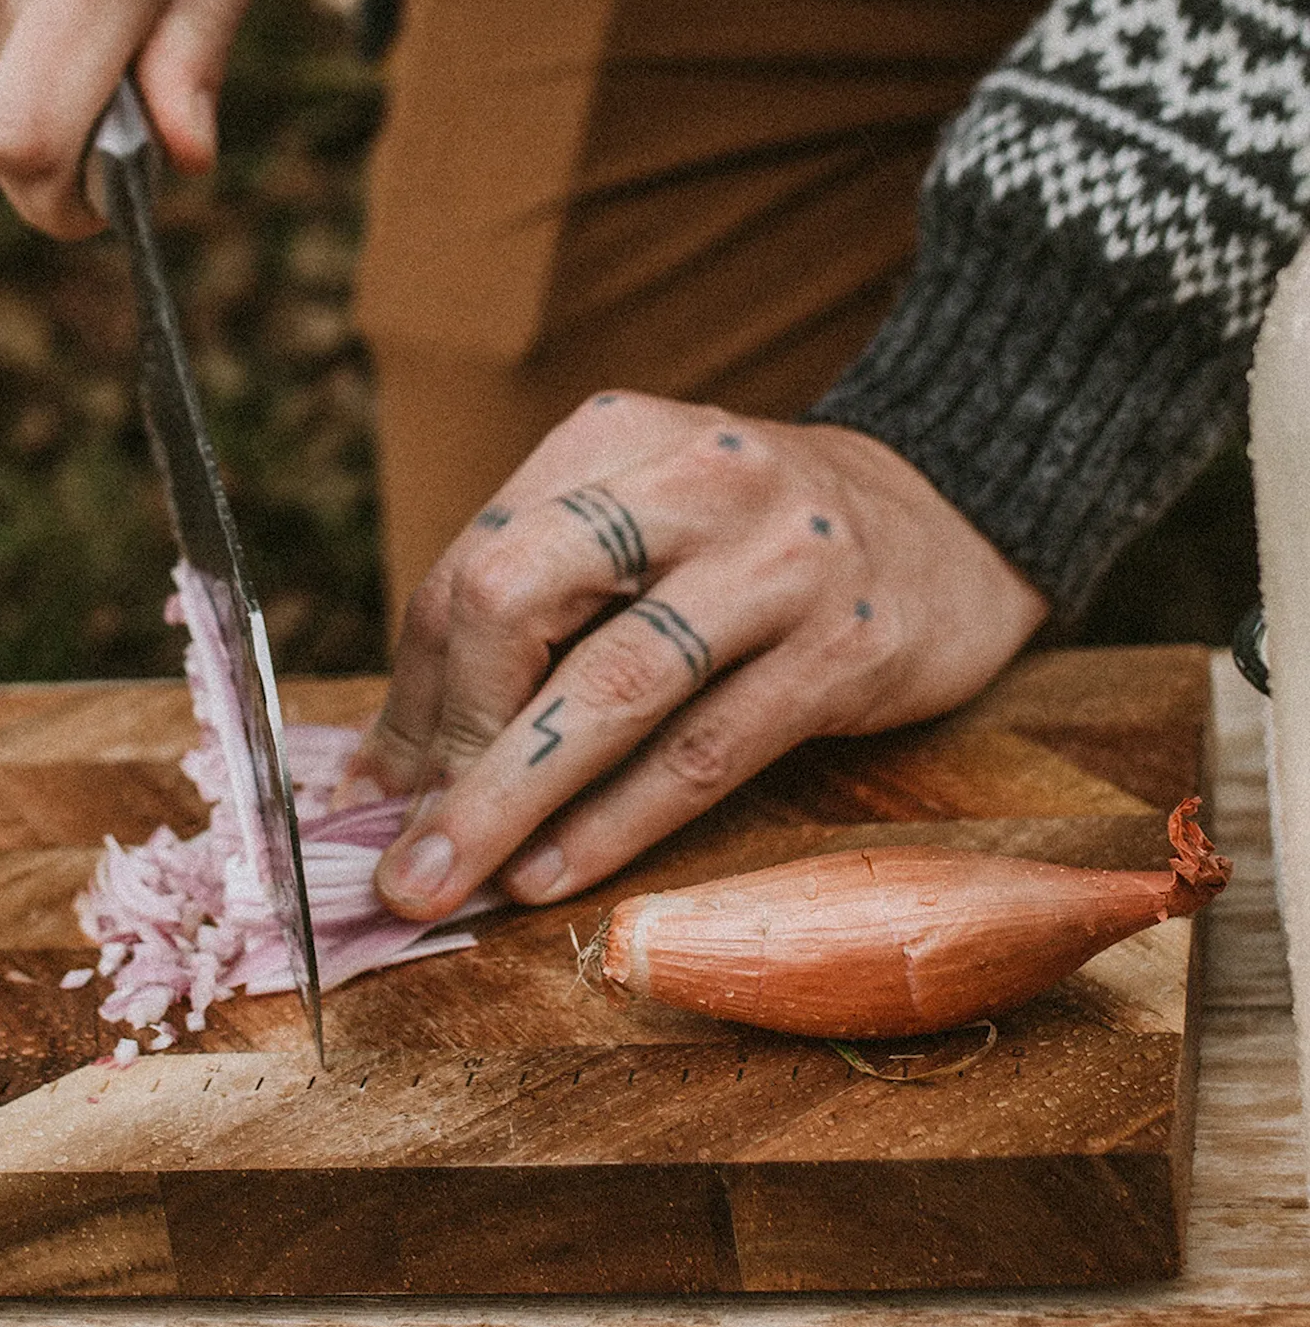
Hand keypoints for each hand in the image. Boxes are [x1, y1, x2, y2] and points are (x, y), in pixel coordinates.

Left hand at [357, 395, 1049, 920]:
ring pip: (609, 688)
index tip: (366, 799)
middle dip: (441, 743)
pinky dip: (617, 821)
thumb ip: (521, 634)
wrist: (960, 516)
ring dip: (507, 799)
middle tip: (395, 857)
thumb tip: (386, 779)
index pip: (467, 572)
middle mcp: (688, 482)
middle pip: (514, 603)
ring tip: (442, 884)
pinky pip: (705, 750)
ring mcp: (777, 560)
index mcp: (610, 442)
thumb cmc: (754, 549)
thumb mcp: (637, 543)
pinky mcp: (846, 646)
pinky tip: (554, 873)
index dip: (408, 699)